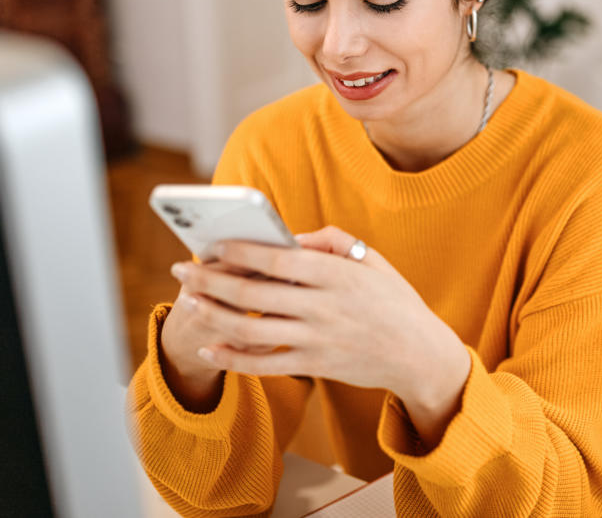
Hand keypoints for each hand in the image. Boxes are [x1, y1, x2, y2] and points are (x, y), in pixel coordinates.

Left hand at [167, 228, 470, 421]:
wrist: (419, 354)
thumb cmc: (394, 301)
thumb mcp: (373, 260)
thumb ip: (332, 242)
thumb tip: (290, 236)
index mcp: (338, 274)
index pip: (278, 259)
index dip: (240, 251)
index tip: (212, 244)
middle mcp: (324, 306)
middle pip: (253, 292)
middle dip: (211, 280)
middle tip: (182, 270)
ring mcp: (317, 339)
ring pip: (250, 329)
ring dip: (213, 315)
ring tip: (189, 302)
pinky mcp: (314, 366)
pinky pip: (263, 364)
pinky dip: (231, 358)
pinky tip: (209, 347)